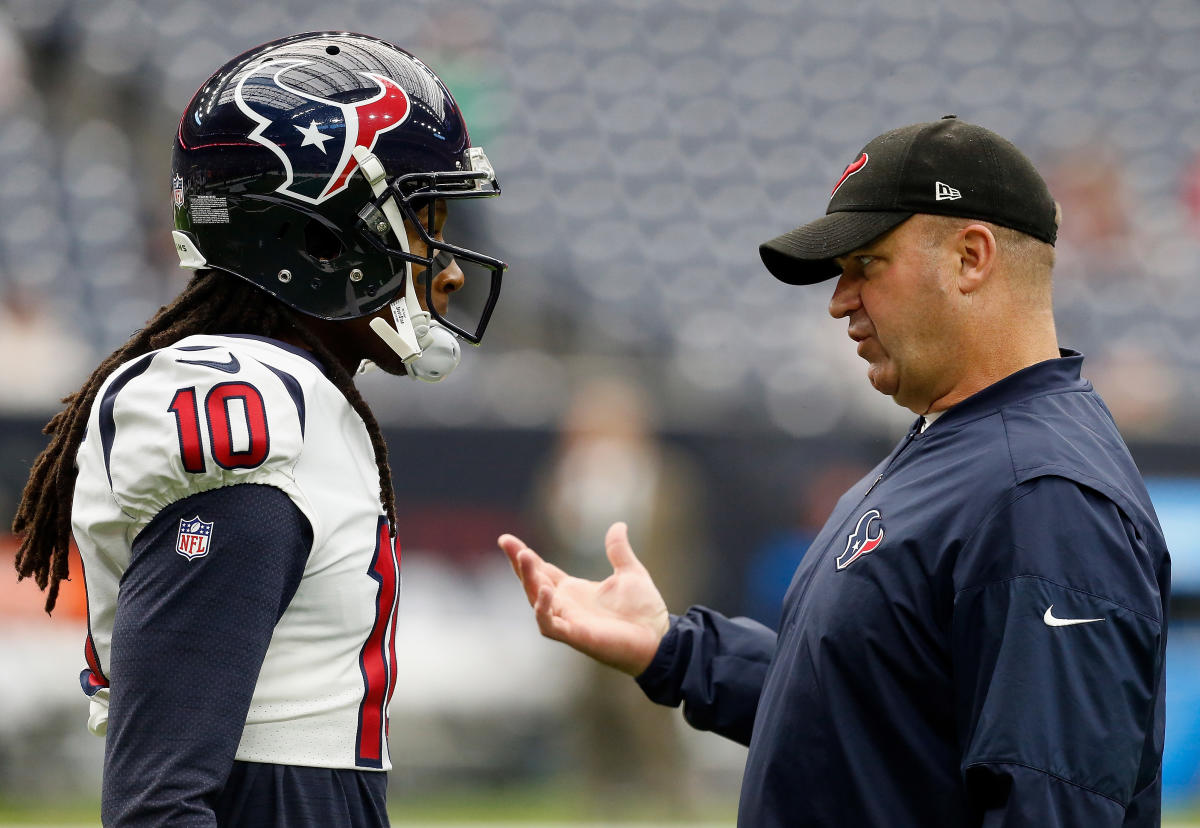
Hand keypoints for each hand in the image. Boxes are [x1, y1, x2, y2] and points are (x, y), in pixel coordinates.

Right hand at [498, 522, 669, 675]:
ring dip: (528, 580)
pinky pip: (550, 625)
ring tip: (524, 556)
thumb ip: (618, 550)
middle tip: (508, 543)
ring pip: (536, 601)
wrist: (660, 638)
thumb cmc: (644, 611)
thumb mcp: (631, 572)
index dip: (524, 556)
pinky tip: (545, 591)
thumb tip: (618, 525)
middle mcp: (566, 606)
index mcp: (573, 591)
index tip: (506, 539)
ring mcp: (568, 621)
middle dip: (519, 564)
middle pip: (533, 583)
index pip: (542, 571)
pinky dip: (543, 610)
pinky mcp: (576, 636)